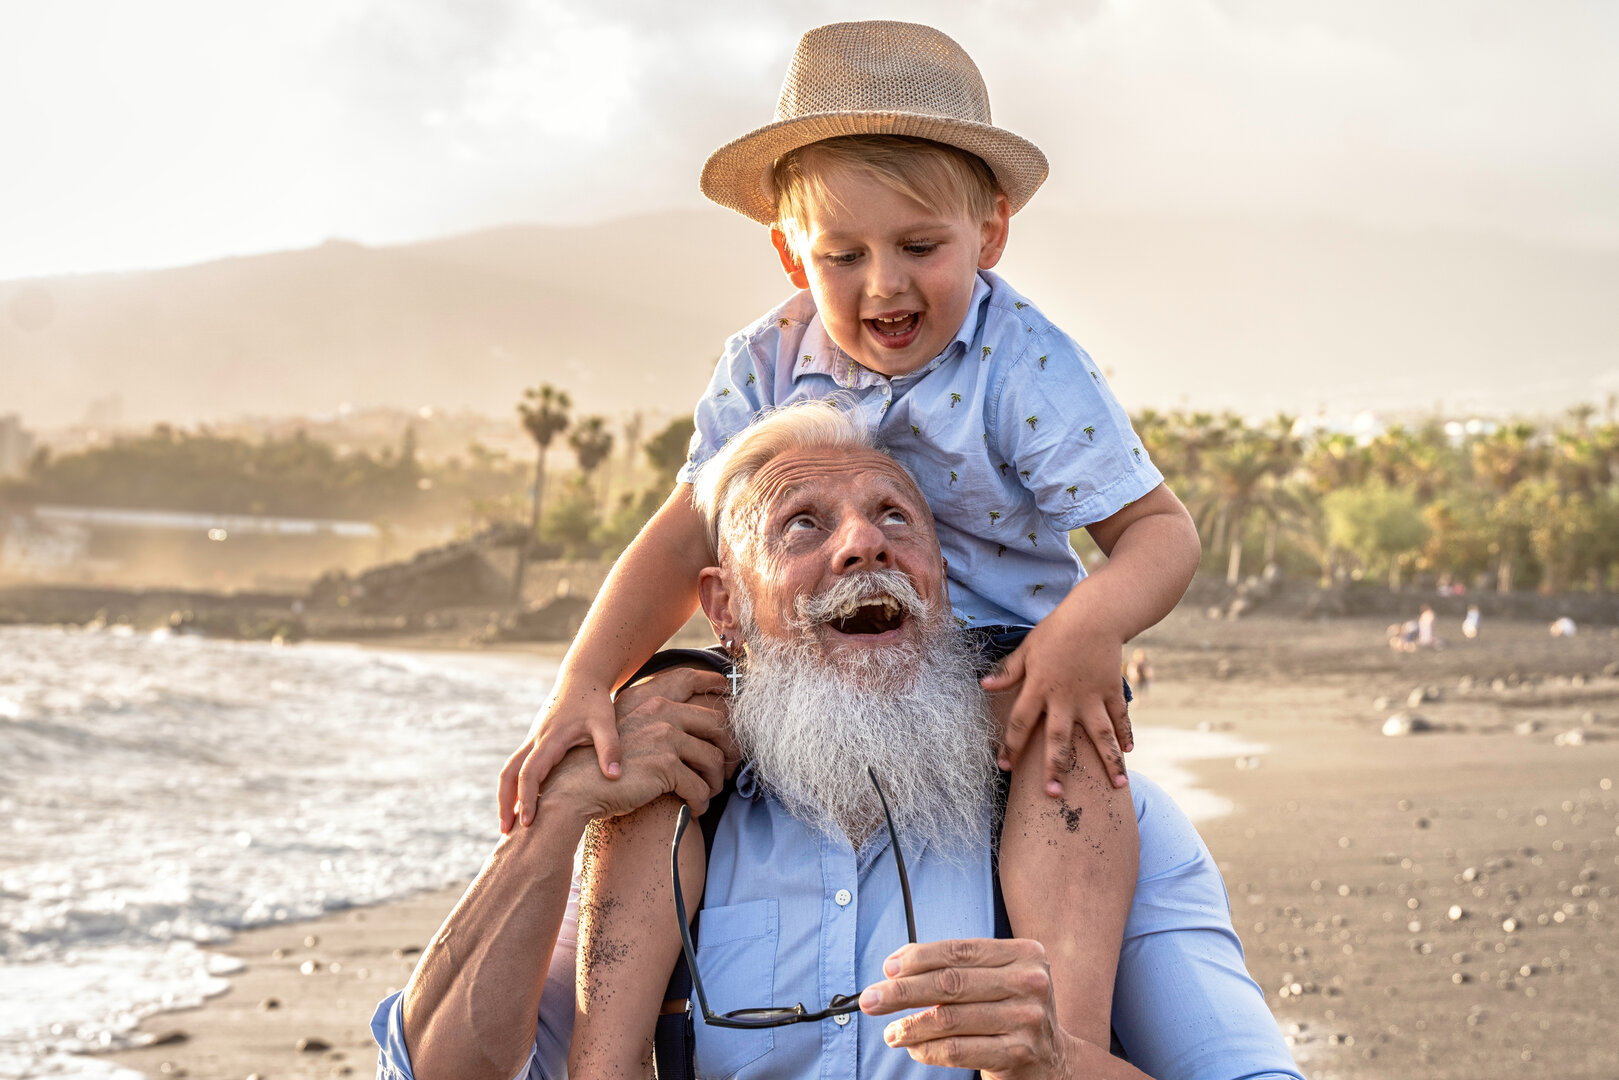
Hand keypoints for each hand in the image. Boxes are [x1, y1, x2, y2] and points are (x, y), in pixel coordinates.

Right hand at [498, 673, 621, 832]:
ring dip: (506, 796)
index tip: (526, 823)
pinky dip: (515, 786)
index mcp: (550, 739)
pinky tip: (523, 804)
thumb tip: (613, 776)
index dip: (527, 798)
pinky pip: (519, 766)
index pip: (530, 773)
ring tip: (508, 824)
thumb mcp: (606, 722)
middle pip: (508, 774)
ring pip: (509, 770)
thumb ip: (610, 747)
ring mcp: (532, 740)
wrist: (582, 678)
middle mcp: (535, 741)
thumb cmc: (595, 701)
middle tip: (505, 832)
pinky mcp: (536, 741)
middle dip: (504, 803)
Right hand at [540, 667, 733, 824]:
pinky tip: (693, 808)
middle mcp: (661, 711)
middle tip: (726, 770)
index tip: (732, 716)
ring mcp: (665, 736)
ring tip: (708, 794)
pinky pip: (700, 786)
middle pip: (717, 725)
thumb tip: (688, 729)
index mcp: (652, 699)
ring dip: (714, 782)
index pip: (696, 686)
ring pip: (713, 759)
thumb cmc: (600, 764)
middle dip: (729, 751)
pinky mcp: (666, 765)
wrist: (573, 787)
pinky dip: (700, 801)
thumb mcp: (626, 730)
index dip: (720, 698)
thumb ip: (653, 720)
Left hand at [859, 939, 1077, 1079]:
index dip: (918, 958)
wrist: (1054, 1061)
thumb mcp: (996, 981)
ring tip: (889, 1032)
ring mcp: (1026, 1019)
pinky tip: (913, 1048)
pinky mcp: (1018, 1053)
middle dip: (902, 991)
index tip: (886, 969)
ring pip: (950, 1019)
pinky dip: (928, 1049)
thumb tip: (896, 966)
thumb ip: (957, 968)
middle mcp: (1030, 982)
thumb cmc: (1012, 1013)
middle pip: (951, 982)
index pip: (960, 951)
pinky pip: (958, 1049)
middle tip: (870, 999)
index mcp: (1025, 954)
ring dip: (910, 1026)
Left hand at [980, 606, 1130, 793]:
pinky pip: (1120, 717)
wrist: (1094, 614)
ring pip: (1100, 735)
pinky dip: (1126, 733)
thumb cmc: (1056, 631)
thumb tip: (983, 686)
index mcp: (1038, 688)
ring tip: (1118, 786)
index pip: (1019, 723)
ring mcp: (1091, 697)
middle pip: (1059, 739)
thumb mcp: (1026, 649)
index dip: (1010, 746)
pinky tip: (1129, 752)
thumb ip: (1008, 672)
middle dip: (1056, 768)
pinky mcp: (1112, 690)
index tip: (1004, 767)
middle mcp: (1065, 698)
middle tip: (1054, 795)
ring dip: (1109, 761)